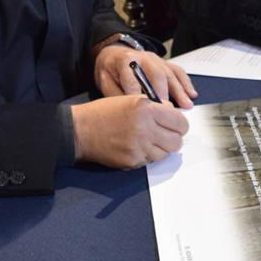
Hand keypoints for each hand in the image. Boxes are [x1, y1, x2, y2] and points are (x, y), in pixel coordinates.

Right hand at [71, 96, 187, 168]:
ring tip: (149, 140)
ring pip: (166, 153)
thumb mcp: (131, 99)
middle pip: (177, 142)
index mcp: (147, 109)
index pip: (180, 122)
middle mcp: (145, 129)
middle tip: (164, 134)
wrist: (80, 130)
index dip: (179, 124)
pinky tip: (137, 146)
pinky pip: (151, 161)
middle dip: (173, 138)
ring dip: (161, 148)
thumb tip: (173, 114)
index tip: (175, 124)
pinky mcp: (133, 161)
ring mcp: (139, 147)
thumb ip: (156, 106)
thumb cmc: (103, 112)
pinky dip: (148, 155)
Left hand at [94, 46, 196, 107]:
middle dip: (163, 93)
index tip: (144, 111)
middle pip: (155, 74)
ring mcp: (156, 59)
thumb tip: (129, 110)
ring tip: (186, 105)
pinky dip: (186, 83)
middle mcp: (142, 58)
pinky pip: (178, 71)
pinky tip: (191, 94)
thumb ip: (116, 94)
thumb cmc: (110, 69)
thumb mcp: (105, 81)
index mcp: (124, 61)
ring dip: (179, 90)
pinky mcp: (165, 62)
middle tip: (168, 110)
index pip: (132, 80)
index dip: (138, 96)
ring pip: (170, 73)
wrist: (114, 54)